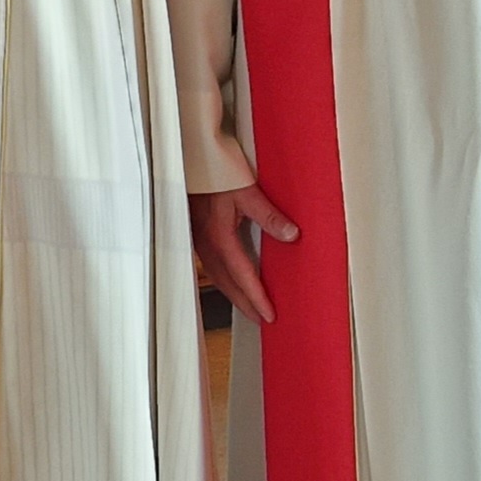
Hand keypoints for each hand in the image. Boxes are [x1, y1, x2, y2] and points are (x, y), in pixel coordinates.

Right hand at [191, 183, 299, 325]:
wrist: (190, 160)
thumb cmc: (214, 172)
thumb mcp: (245, 191)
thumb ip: (268, 215)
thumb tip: (291, 235)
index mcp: (220, 237)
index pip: (242, 276)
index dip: (256, 297)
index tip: (268, 315)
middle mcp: (207, 243)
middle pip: (228, 284)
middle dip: (244, 304)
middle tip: (260, 319)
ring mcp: (199, 240)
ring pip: (218, 276)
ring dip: (234, 294)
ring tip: (248, 305)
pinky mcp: (197, 234)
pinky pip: (212, 265)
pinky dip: (224, 279)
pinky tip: (230, 278)